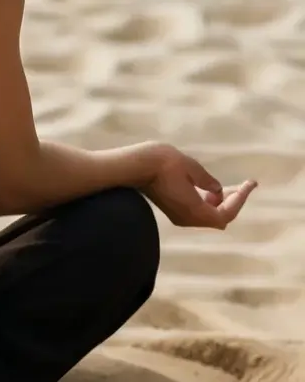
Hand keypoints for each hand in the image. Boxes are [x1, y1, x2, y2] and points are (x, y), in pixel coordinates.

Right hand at [142, 143, 256, 229]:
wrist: (131, 166)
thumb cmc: (162, 163)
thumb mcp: (191, 167)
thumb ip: (209, 181)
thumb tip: (217, 190)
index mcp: (195, 211)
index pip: (226, 213)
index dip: (240, 199)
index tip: (250, 183)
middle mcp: (188, 218)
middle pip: (219, 218)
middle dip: (232, 202)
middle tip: (243, 185)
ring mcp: (178, 216)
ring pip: (207, 216)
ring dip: (219, 203)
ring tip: (226, 186)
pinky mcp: (171, 210)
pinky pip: (197, 212)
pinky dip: (207, 202)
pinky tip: (207, 189)